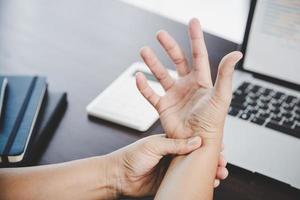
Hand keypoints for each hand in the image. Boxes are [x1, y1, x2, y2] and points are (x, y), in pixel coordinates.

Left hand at [106, 134, 227, 196]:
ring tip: (220, 175)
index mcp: (170, 143)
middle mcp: (174, 155)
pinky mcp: (170, 181)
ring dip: (209, 172)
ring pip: (195, 170)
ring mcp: (173, 169)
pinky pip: (188, 182)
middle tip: (223, 164)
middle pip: (198, 157)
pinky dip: (199, 183)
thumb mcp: (153, 146)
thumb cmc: (131, 156)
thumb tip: (196, 141)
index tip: (220, 148)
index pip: (193, 142)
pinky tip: (209, 184)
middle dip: (212, 160)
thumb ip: (175, 144)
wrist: (118, 176)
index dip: (207, 145)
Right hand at [136, 18, 242, 142]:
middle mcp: (187, 86)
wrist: (197, 143)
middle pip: (177, 60)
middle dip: (169, 46)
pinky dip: (143, 86)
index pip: (198, 54)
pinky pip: (151, 94)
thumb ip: (226, 74)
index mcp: (201, 81)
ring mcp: (174, 95)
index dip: (196, 37)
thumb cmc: (212, 122)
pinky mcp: (163, 107)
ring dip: (152, 62)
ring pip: (160, 74)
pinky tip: (137, 77)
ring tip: (143, 50)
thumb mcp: (220, 96)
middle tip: (160, 34)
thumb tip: (237, 53)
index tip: (193, 22)